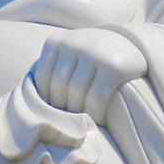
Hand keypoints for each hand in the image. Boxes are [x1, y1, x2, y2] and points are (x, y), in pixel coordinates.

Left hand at [32, 28, 146, 123]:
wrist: (131, 43)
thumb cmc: (92, 55)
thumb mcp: (69, 53)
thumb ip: (53, 70)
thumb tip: (33, 104)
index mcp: (56, 42)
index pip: (42, 78)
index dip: (46, 99)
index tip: (54, 111)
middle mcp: (73, 44)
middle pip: (58, 88)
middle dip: (62, 108)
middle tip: (68, 122)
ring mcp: (94, 54)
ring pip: (76, 95)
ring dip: (78, 114)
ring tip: (82, 122)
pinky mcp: (113, 66)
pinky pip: (97, 98)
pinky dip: (95, 113)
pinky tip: (98, 119)